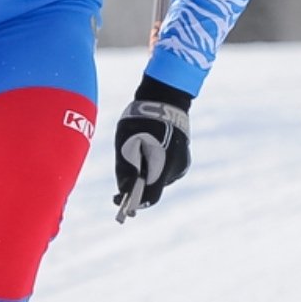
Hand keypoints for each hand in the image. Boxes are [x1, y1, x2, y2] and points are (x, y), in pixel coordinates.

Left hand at [113, 76, 193, 220]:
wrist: (166, 99)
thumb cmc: (141, 121)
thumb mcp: (126, 145)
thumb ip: (125, 170)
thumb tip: (124, 190)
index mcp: (162, 168)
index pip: (149, 198)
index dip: (134, 203)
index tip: (118, 201)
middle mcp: (175, 169)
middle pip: (153, 187)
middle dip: (138, 184)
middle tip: (123, 174)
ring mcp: (181, 162)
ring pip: (159, 176)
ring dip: (146, 171)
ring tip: (136, 152)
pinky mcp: (182, 155)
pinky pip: (165, 166)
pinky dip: (154, 163)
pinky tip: (147, 148)